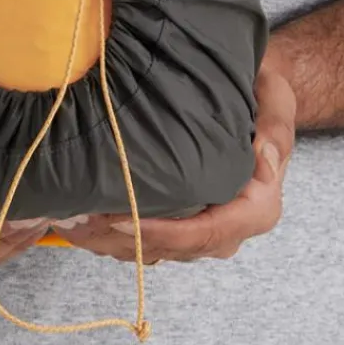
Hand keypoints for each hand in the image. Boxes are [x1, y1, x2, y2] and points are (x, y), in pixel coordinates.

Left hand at [61, 56, 295, 262]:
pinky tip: (78, 220)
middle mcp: (230, 226)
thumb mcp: (274, 96)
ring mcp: (204, 229)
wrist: (251, 95)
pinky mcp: (182, 223)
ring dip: (111, 242)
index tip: (119, 219)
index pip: (208, 233)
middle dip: (124, 239)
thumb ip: (275, 127)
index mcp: (257, 205)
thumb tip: (264, 159)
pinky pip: (148, 241)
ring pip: (156, 251)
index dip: (162, 232)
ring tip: (68, 222)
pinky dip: (112, 235)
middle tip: (77, 222)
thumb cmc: (258, 93)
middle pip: (174, 249)